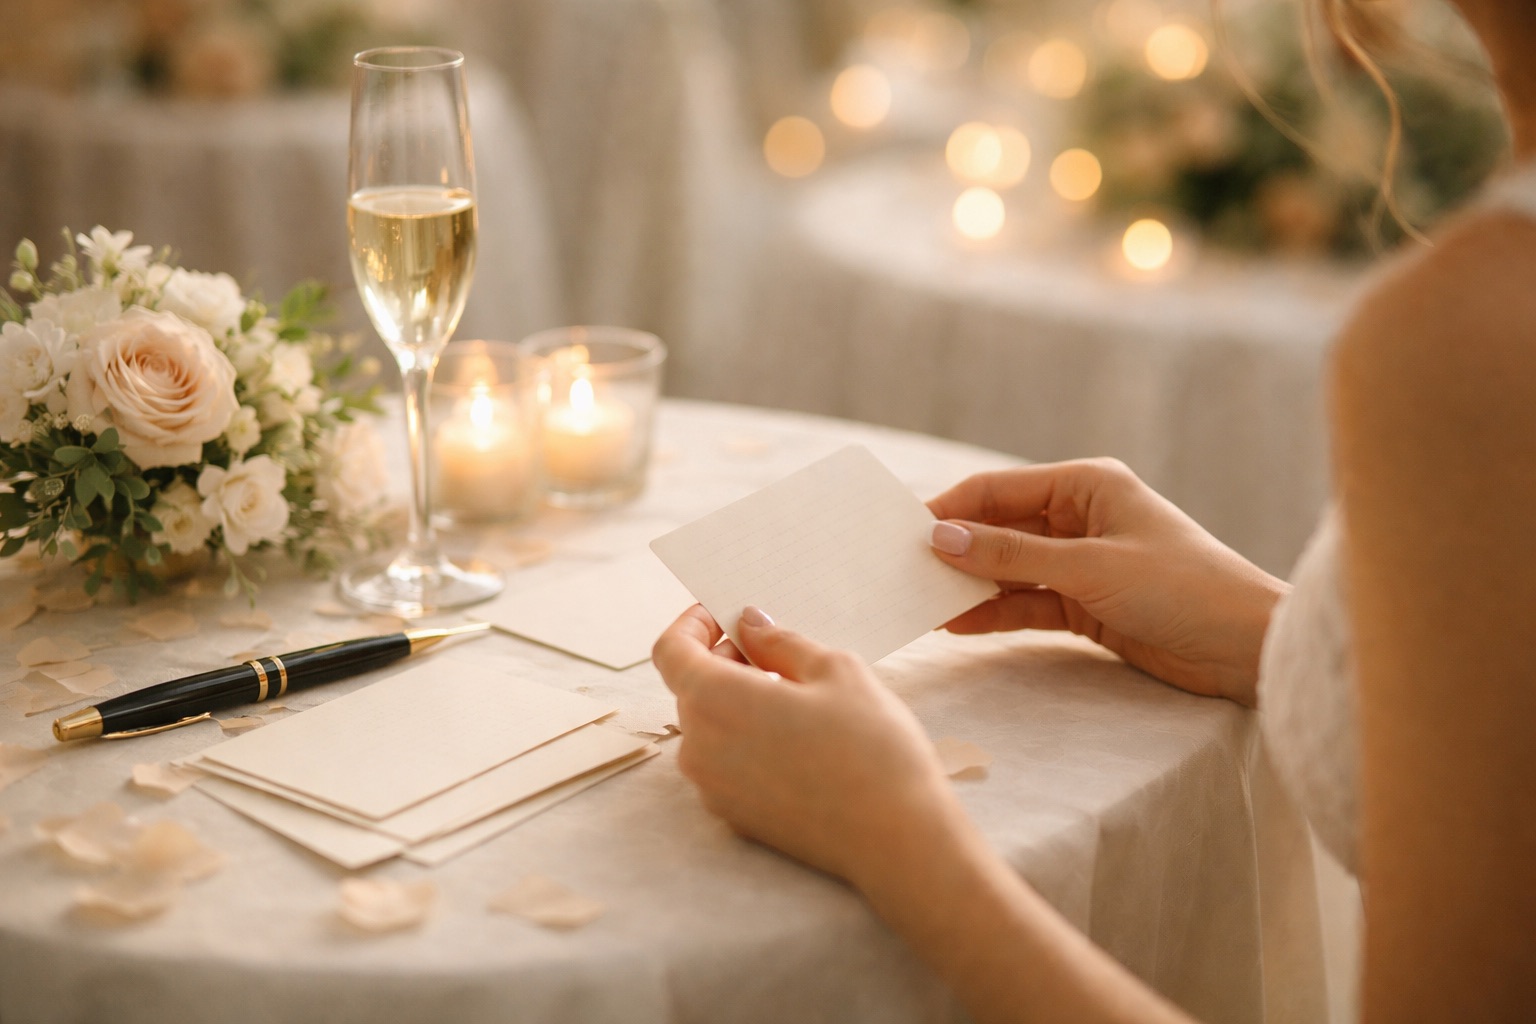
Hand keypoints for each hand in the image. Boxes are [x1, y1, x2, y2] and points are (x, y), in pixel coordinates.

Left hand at [652, 605, 967, 885]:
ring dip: (738, 701)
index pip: (671, 650)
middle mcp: (699, 747)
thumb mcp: (835, 670)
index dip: (692, 624)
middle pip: (691, 688)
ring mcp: (713, 789)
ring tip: (797, 696)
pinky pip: (726, 762)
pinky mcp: (734, 817)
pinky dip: (746, 739)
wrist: (897, 840)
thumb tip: (750, 625)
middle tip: (777, 649)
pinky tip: (798, 739)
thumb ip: (780, 641)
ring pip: (710, 726)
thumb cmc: (871, 748)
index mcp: (713, 700)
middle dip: (724, 660)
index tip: (724, 614)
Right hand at [927, 458, 1287, 705]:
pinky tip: (957, 624)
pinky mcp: (1087, 604)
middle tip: (898, 570)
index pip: (998, 489)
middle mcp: (1080, 516)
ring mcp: (1082, 561)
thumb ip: (1012, 554)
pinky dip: (996, 611)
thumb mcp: (1091, 568)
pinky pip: (1027, 602)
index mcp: (1087, 484)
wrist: (1249, 648)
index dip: (949, 510)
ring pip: (1009, 568)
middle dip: (954, 549)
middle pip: (999, 527)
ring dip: (970, 584)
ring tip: (919, 602)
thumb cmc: (1184, 588)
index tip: (900, 534)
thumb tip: (940, 538)